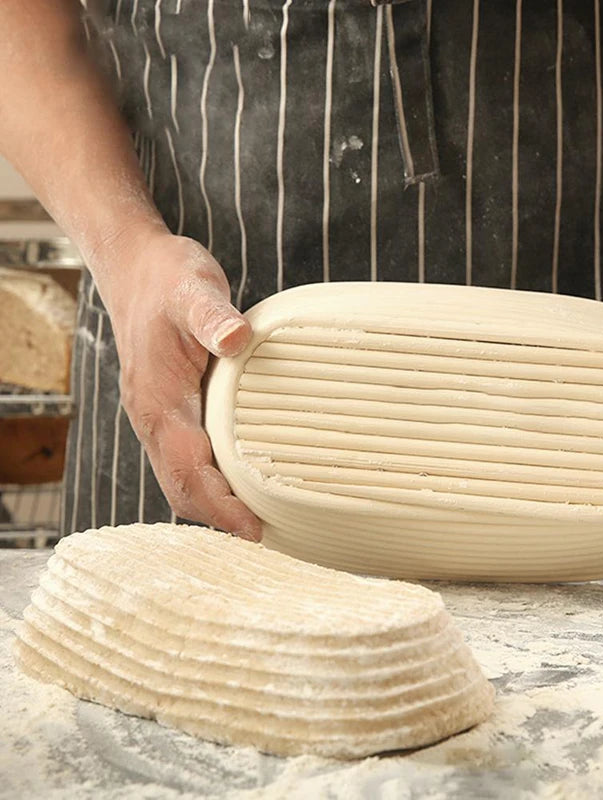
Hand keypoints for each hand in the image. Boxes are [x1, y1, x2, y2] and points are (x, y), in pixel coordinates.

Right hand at [91, 227, 262, 540]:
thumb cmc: (166, 279)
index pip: (189, 469)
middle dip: (218, 516)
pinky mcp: (168, 408)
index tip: (253, 529)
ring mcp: (157, 415)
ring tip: (257, 518)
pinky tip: (239, 478)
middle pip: (180, 486)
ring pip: (180, 476)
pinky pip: (184, 457)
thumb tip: (238, 339)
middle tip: (266, 534)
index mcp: (159, 399)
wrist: (135, 267)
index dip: (220, 505)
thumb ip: (213, 315)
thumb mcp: (192, 289)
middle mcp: (153, 416)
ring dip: (213, 502)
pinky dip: (209, 479)